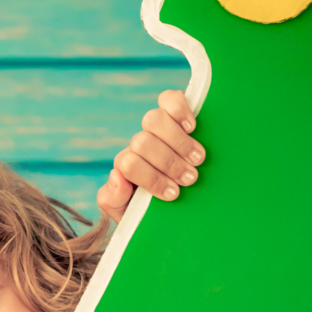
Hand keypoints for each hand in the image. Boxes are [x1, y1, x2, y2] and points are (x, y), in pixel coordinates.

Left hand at [97, 89, 205, 223]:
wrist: (178, 206)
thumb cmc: (156, 207)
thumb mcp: (129, 212)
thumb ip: (113, 199)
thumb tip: (116, 176)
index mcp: (126, 166)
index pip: (127, 164)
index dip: (151, 178)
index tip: (173, 194)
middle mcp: (138, 145)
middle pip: (142, 142)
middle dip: (169, 163)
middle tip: (190, 178)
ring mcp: (155, 127)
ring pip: (153, 120)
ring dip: (178, 141)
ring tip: (197, 159)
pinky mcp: (173, 110)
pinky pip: (169, 98)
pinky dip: (180, 110)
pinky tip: (191, 127)